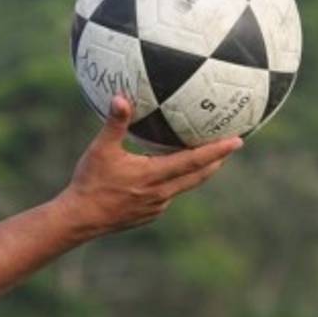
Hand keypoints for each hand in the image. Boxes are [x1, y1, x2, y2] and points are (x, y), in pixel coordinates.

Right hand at [59, 95, 240, 238]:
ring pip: (184, 186)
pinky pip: (168, 195)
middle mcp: (161, 193)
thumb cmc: (90, 182)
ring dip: (198, 172)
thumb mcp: (101, 149)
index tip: (237, 140)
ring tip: (207, 159)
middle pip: (198, 176)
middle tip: (231, 146)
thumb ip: (115, 123)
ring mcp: (156, 207)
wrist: (80, 219)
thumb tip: (121, 97)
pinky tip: (167, 175)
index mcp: (154, 175)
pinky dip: (175, 182)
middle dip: (217, 160)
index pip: (194, 161)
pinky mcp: (148, 214)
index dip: (217, 150)